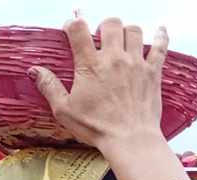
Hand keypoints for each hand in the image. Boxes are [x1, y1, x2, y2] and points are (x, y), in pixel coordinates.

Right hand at [30, 16, 167, 150]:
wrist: (129, 139)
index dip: (73, 24)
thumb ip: (49, 87)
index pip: (79, 30)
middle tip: (100, 37)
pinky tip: (160, 30)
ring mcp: (136, 63)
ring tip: (121, 40)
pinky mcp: (153, 72)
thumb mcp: (64, 110)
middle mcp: (114, 58)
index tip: (70, 29)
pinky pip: (160, 46)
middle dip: (104, 26)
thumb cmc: (96, 127)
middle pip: (111, 23)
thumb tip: (35, 70)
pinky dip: (161, 36)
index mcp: (90, 65)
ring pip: (134, 30)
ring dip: (126, 31)